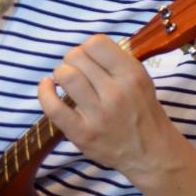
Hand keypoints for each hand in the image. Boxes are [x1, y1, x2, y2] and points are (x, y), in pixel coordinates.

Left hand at [38, 34, 178, 182]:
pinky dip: (44, 92)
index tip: (91, 58)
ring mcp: (98, 114)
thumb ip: (116, 63)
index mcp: (132, 75)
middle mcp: (116, 92)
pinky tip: (48, 87)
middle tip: (79, 71)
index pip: (97, 43)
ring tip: (68, 81)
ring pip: (65, 76)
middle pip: (77, 57)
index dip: (88, 47)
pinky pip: (52, 107)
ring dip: (61, 74)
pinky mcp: (81, 133)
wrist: (150, 151)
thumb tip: (85, 49)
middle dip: (73, 60)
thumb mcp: (141, 80)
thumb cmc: (143, 111)